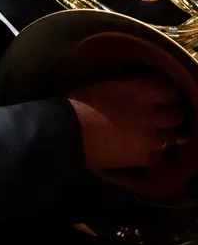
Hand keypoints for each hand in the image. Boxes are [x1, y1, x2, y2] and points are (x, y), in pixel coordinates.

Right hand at [68, 77, 188, 173]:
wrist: (68, 131)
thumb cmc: (81, 104)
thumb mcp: (108, 87)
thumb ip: (131, 91)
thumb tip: (141, 94)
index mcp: (141, 92)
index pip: (170, 92)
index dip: (167, 95)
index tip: (161, 97)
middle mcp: (152, 115)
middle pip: (177, 115)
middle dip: (169, 116)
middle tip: (159, 117)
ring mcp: (150, 138)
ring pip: (170, 137)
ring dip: (161, 135)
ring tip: (147, 135)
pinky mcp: (144, 157)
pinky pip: (157, 155)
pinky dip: (151, 152)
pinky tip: (138, 149)